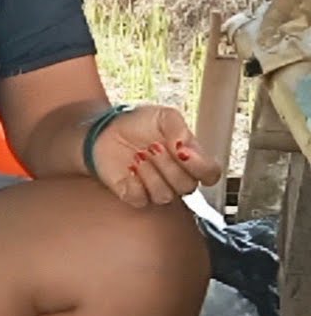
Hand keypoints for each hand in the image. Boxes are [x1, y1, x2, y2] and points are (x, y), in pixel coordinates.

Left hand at [91, 105, 223, 208]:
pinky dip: (133, 182)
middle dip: (167, 164)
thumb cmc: (138, 123)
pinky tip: (128, 168)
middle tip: (152, 146)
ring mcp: (156, 189)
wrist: (105, 129)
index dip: (200, 166)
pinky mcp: (134, 195)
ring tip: (138, 154)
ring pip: (164, 195)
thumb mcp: (162, 116)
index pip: (210, 174)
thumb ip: (178, 127)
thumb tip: (186, 147)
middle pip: (187, 186)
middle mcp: (176, 178)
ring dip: (149, 173)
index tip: (182, 150)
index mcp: (190, 160)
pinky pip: (140, 199)